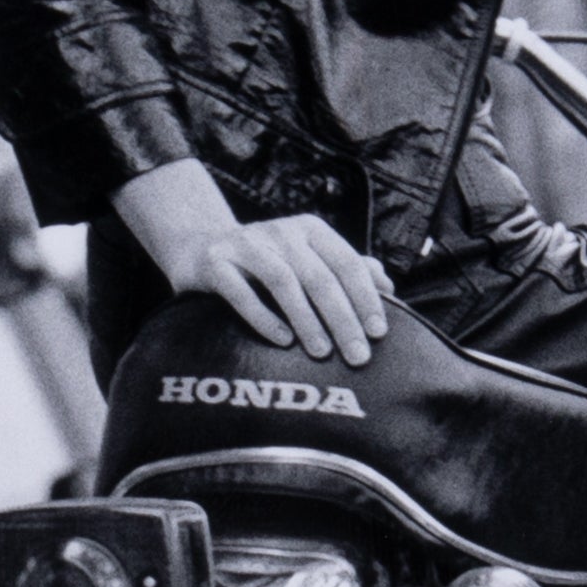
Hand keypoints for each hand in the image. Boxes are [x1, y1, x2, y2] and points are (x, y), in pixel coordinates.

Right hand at [112, 160, 390, 365]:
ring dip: (307, 319)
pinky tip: (282, 341)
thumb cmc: (266, 262)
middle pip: (320, 276)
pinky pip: (240, 292)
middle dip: (343, 318)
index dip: (365, 298)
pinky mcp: (214, 263)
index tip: (379, 334)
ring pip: (283, 281)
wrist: (199, 248)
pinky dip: (263, 317)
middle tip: (358, 356)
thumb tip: (387, 285)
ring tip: (323, 352)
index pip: (347, 262)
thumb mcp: (306, 258)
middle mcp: (280, 232)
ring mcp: (245, 245)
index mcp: (310, 230)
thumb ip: (345, 268)